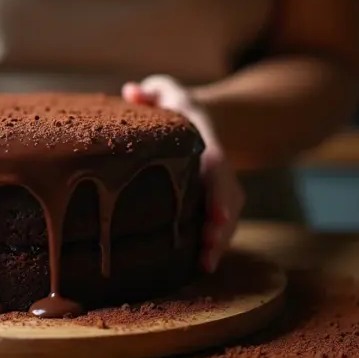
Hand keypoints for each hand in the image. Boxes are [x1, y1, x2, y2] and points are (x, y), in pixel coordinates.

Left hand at [122, 75, 243, 273]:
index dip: (217, 190)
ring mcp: (220, 186)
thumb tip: (131, 92)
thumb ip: (154, 90)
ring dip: (219, 241)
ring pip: (227, 216)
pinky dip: (214, 244)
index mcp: (206, 139)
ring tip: (205, 266)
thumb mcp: (168, 92)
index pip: (216, 165)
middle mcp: (217, 166)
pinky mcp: (215, 202)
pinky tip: (202, 266)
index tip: (214, 214)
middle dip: (221, 225)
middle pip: (227, 198)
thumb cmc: (177, 109)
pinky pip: (219, 224)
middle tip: (210, 250)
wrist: (207, 120)